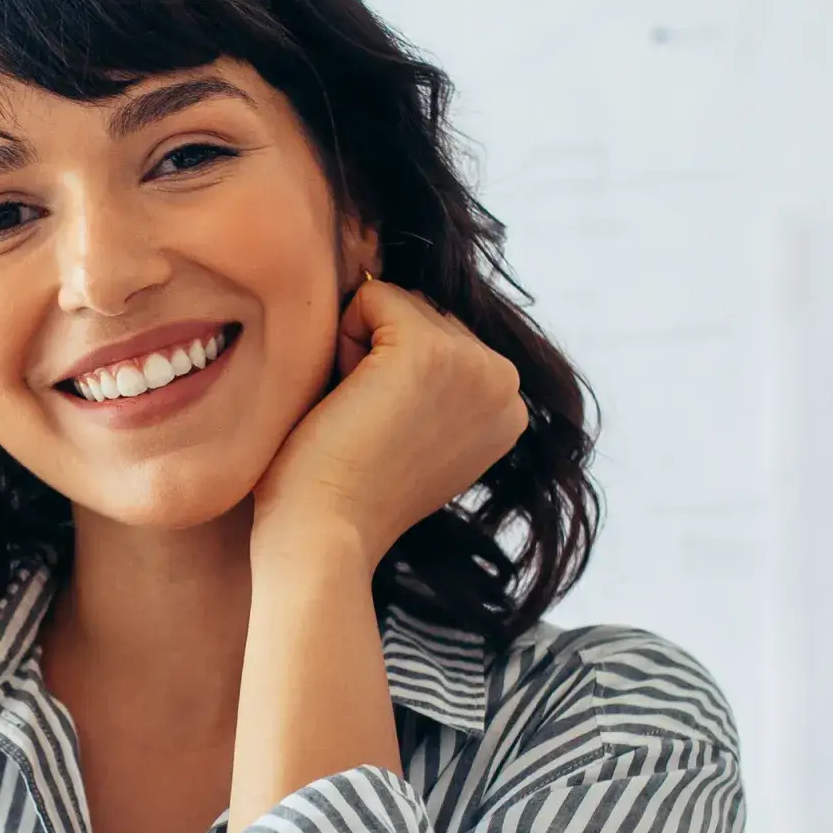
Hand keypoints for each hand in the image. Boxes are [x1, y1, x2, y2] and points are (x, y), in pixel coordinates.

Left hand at [251, 278, 527, 567]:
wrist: (323, 535)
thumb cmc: (344, 488)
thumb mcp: (414, 428)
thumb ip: (434, 379)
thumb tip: (400, 296)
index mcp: (509, 407)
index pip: (443, 335)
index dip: (394, 376)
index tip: (387, 436)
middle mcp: (506, 383)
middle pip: (422, 311)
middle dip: (377, 355)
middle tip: (366, 427)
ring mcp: (474, 365)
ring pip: (397, 302)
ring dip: (358, 350)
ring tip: (357, 416)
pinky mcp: (428, 351)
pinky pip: (370, 297)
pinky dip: (341, 339)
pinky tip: (346, 400)